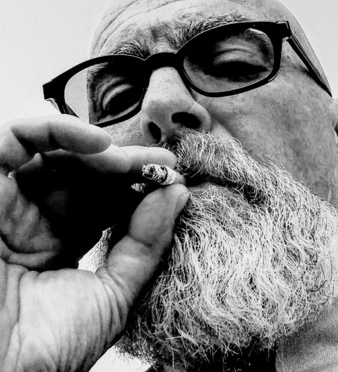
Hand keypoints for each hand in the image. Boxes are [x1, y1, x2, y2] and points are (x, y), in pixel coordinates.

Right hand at [0, 115, 188, 371]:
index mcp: (61, 244)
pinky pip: (17, 139)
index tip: (172, 179)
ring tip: (135, 162)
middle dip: (128, 168)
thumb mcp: (112, 295)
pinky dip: (59, 131)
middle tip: (163, 164)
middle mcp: (34, 219)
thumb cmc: (45, 348)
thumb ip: (146, 245)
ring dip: (102, 152)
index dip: (138, 188)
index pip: (106, 202)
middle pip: (87, 176)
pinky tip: (100, 144)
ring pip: (58, 154)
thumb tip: (177, 194)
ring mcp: (9, 200)